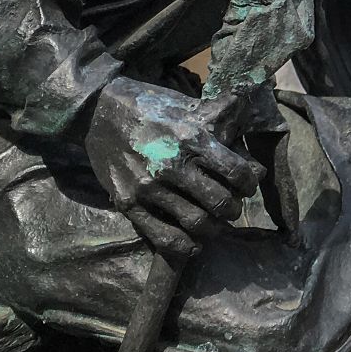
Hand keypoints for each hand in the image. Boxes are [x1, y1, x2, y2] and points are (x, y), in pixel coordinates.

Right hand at [82, 77, 262, 259]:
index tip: (247, 185)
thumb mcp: (188, 105)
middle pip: (220, 203)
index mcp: (191, 137)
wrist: (98, 111)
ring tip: (214, 222)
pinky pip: (165, 237)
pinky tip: (194, 242)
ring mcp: (148, 187)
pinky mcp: (128, 203)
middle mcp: (171, 164)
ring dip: (213, 228)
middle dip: (233, 209)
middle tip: (232, 207)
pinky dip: (186, 246)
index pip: (237, 172)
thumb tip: (251, 125)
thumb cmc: (151, 107)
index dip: (249, 183)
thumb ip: (222, 118)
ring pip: (197, 223)